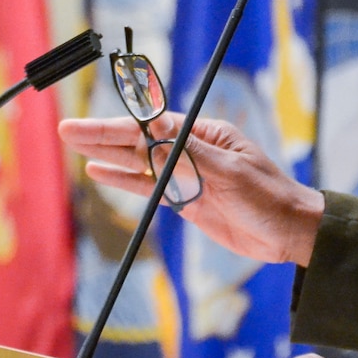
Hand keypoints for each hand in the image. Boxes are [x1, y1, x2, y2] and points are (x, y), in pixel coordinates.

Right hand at [57, 112, 324, 265]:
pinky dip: (123, 180)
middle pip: (139, 140)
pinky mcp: (186, 200)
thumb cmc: (269, 197)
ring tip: (74, 144)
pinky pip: (148, 187)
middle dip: (102, 135)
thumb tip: (151, 131)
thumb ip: (187, 154)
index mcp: (205, 134)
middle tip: (66, 129)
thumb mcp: (229, 173)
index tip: (91, 122)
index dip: (118, 125)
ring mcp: (187, 175)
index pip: (153, 126)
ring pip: (138, 162)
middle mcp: (192, 150)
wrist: (291, 234)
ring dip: (107, 154)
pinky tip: (99, 173)